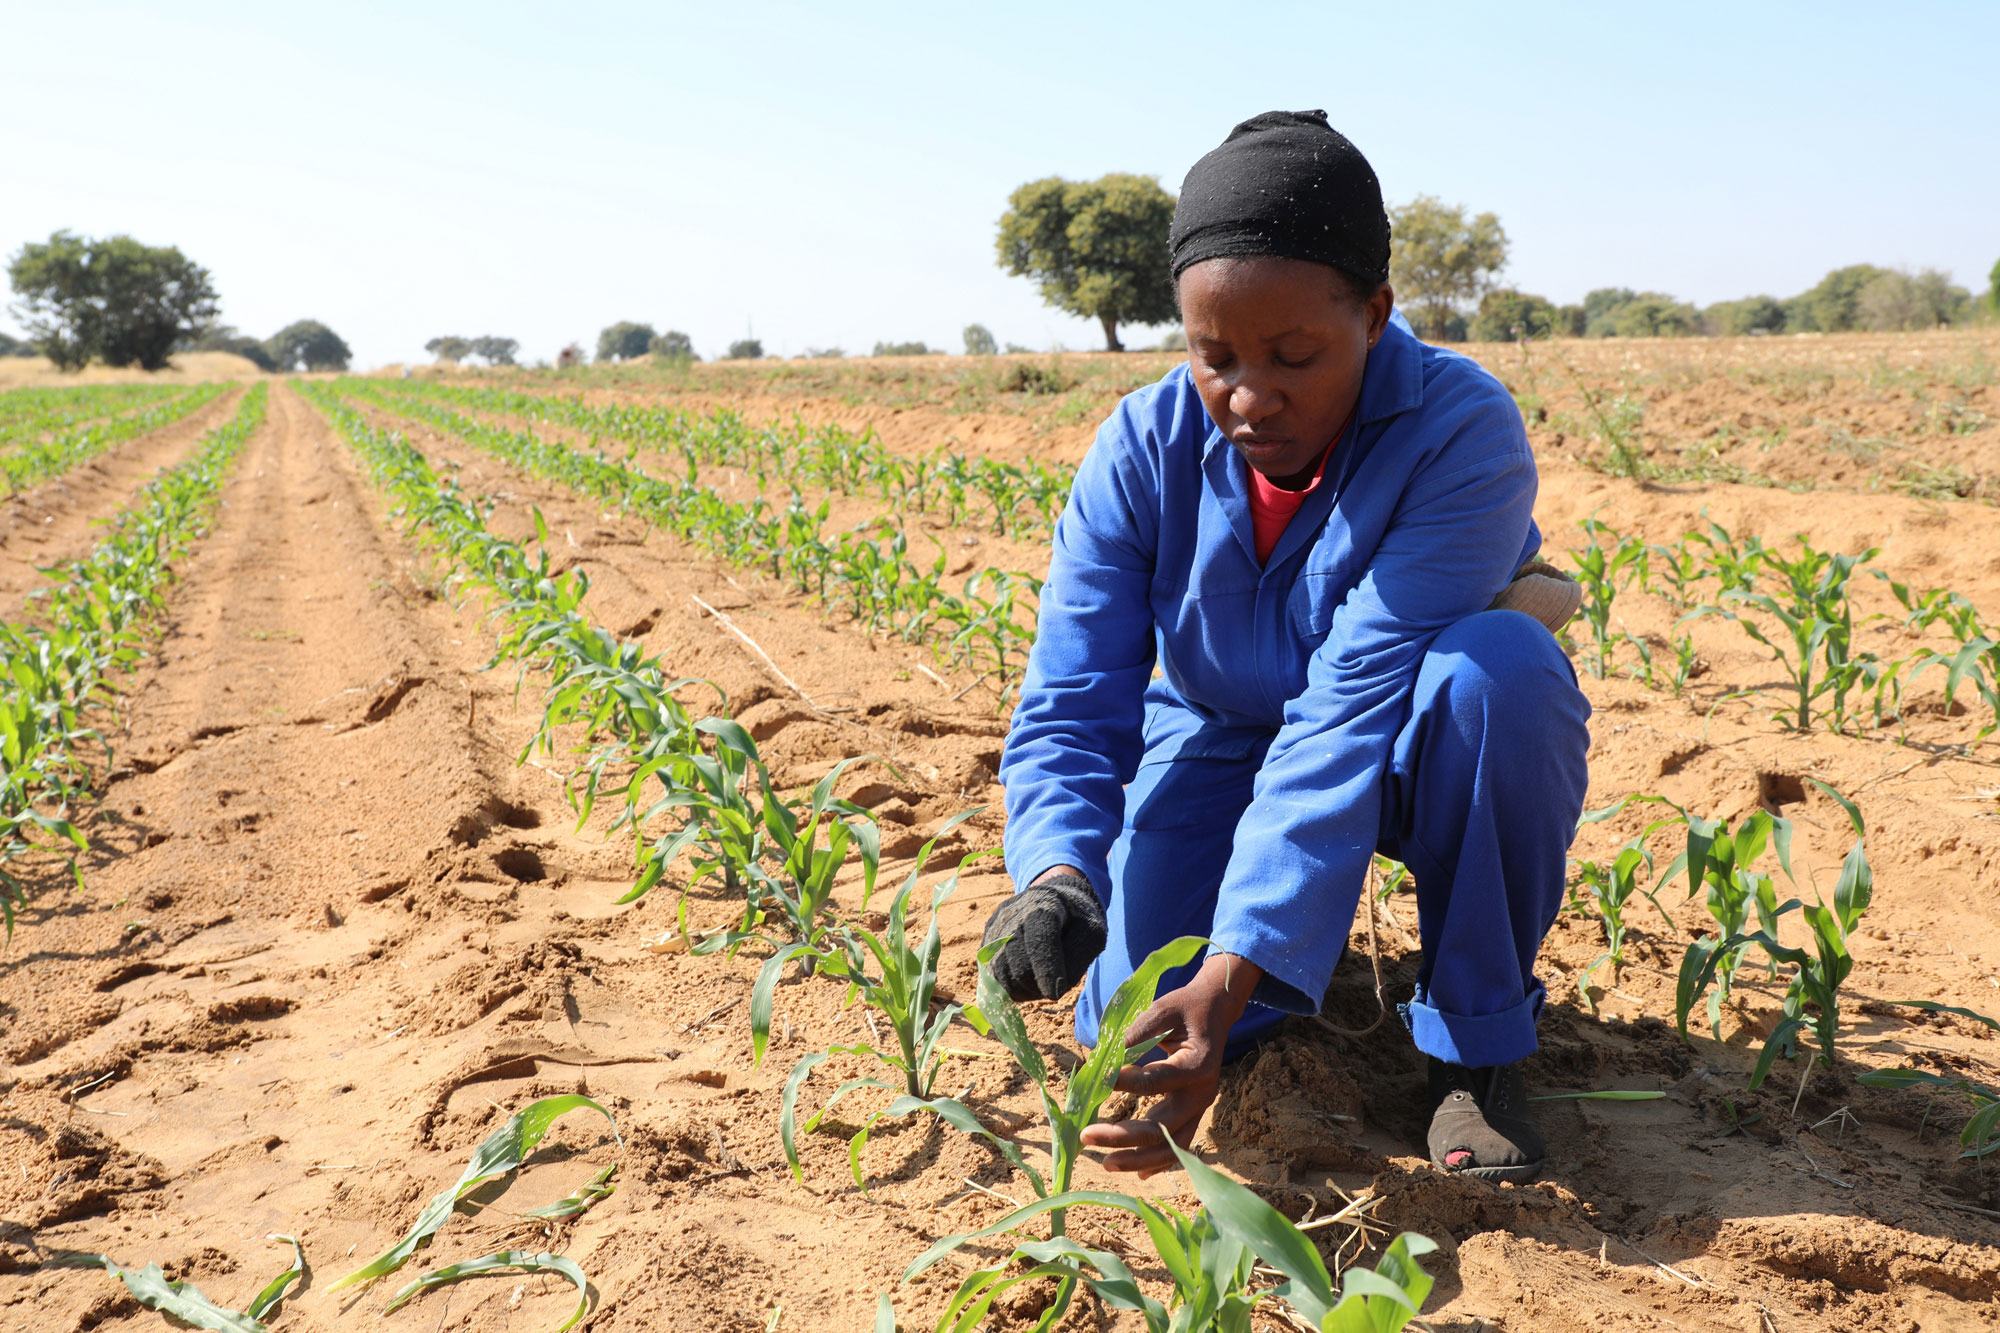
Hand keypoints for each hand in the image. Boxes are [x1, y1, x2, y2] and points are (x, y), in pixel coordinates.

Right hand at [981, 866, 1106, 1000]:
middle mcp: (1013, 914)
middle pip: (1018, 965)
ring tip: (1041, 981)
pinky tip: (1026, 978)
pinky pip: (991, 978)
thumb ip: (1078, 959)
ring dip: (1024, 989)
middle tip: (1055, 985)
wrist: (1054, 900)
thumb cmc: (1077, 921)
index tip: (1056, 994)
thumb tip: (1053, 990)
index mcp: (1044, 906)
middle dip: (1038, 985)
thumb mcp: (1092, 934)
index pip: (1039, 941)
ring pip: (1000, 975)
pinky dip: (1011, 987)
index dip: (1047, 970)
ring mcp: (995, 928)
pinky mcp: (986, 943)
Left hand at [1079, 952, 1262, 1176]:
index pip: (1155, 1081)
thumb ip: (1138, 1032)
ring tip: (1105, 1164)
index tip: (1095, 1082)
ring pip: (1171, 1145)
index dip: (1123, 1083)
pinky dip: (1159, 1162)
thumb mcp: (1163, 1009)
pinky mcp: (1195, 1115)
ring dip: (1138, 1159)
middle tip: (1086, 1136)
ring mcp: (1200, 1109)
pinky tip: (1138, 1175)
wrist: (1215, 1013)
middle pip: (1161, 1126)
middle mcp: (1202, 1094)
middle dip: (1122, 1136)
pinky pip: (1178, 1145)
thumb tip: (1102, 1057)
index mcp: (1196, 1066)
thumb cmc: (1186, 1009)